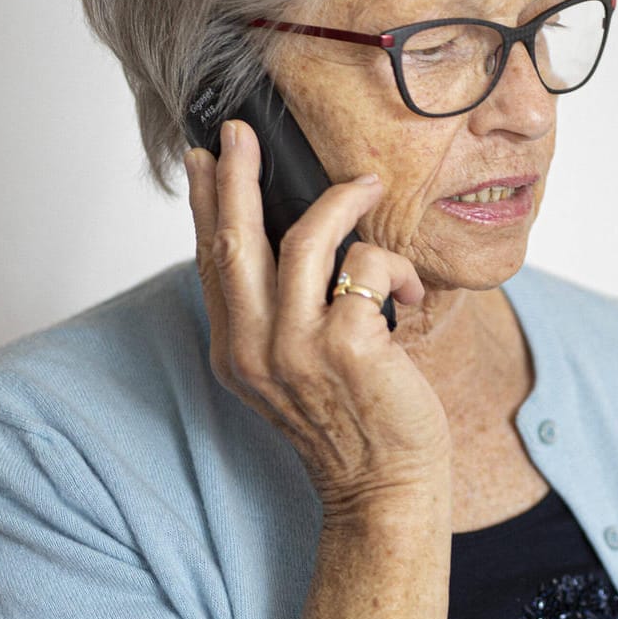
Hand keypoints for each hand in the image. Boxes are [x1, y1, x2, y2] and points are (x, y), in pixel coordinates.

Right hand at [186, 120, 452, 522]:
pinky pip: (366, 266)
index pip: (212, 261)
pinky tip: (410, 294)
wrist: (385, 489)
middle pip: (235, 240)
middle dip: (238, 176)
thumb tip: (293, 241)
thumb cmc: (356, 422)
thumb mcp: (298, 370)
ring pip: (302, 240)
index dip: (208, 204)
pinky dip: (392, 266)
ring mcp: (298, 349)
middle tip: (241, 129)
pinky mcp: (348, 346)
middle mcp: (255, 349)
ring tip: (367, 184)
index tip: (206, 155)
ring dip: (338, 200)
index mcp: (237, 351)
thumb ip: (283, 316)